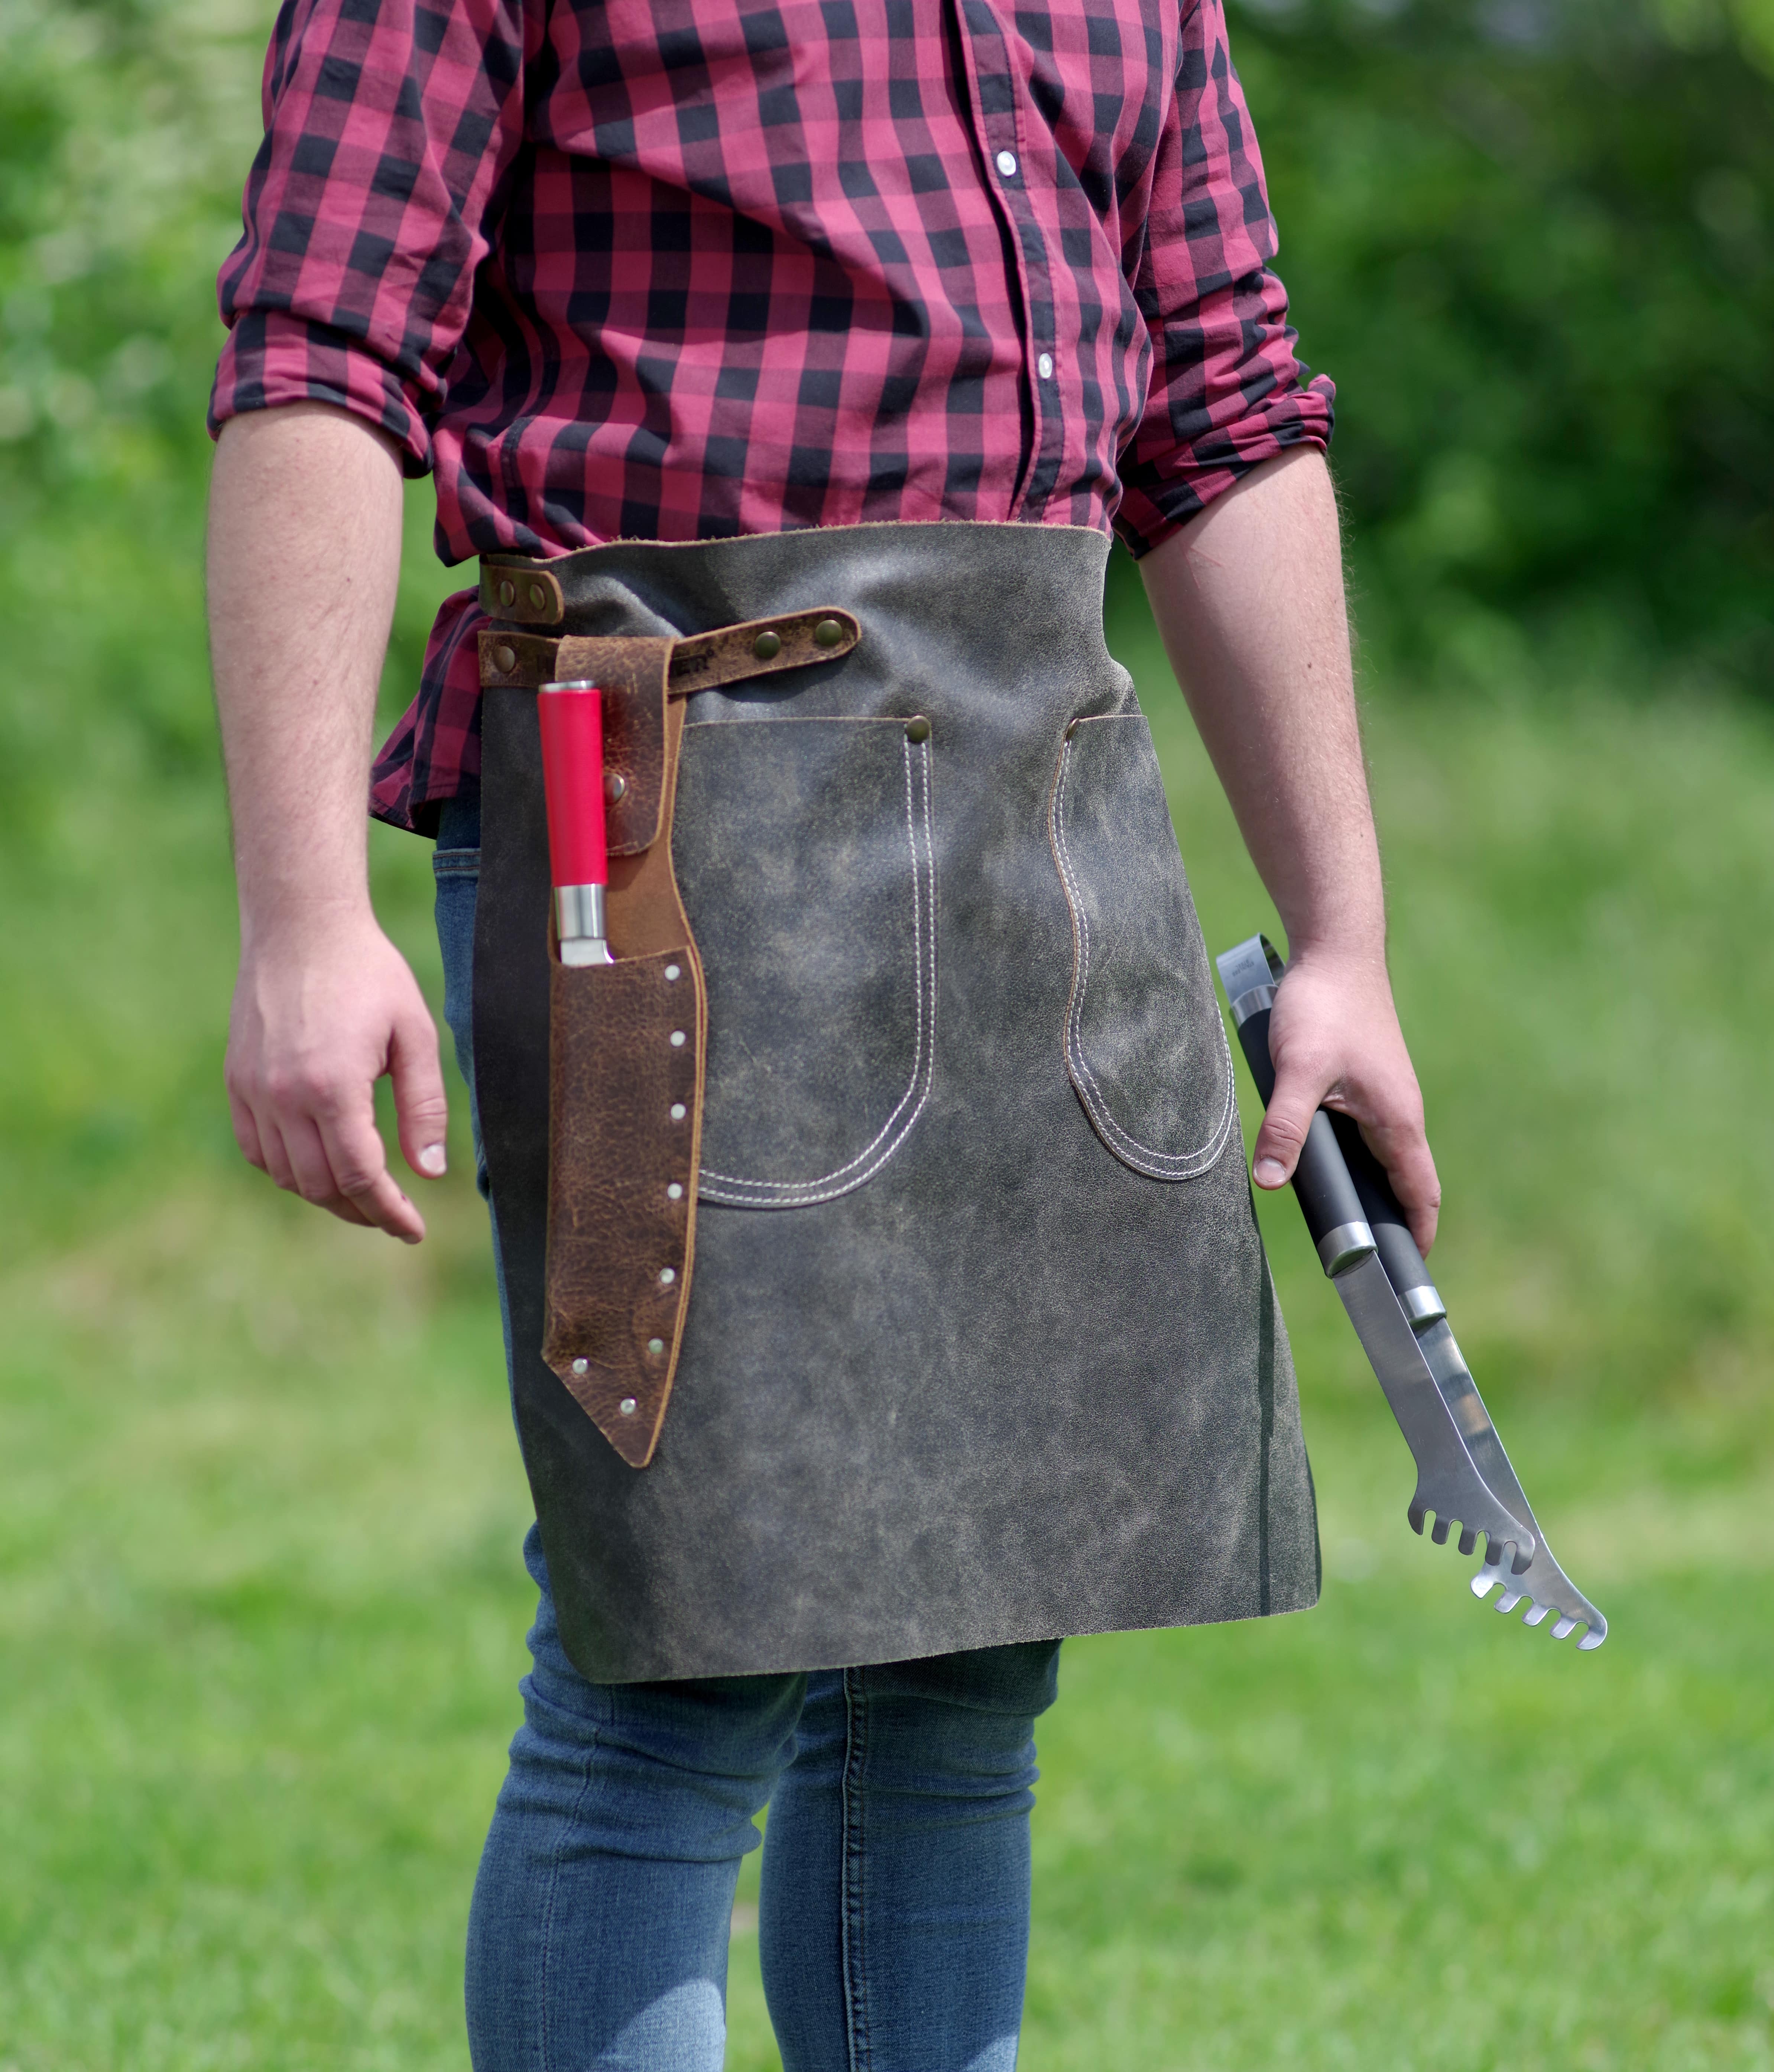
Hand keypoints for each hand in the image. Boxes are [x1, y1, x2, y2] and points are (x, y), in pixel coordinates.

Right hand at [225, 910, 448, 1241]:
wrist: (301, 929)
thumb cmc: (368, 975)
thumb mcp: (414, 1035)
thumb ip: (424, 1107)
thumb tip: (431, 1171)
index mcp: (333, 1087)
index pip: (361, 1177)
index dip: (389, 1213)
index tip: (413, 1231)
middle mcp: (284, 1096)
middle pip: (322, 1186)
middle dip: (362, 1211)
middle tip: (393, 1216)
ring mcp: (253, 1090)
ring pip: (287, 1175)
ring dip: (326, 1195)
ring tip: (362, 1194)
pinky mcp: (236, 1081)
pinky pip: (256, 1150)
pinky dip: (287, 1171)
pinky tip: (318, 1165)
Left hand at [1251, 943, 1439, 1253]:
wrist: (1335, 951)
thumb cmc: (1324, 1006)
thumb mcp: (1297, 1071)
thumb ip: (1284, 1126)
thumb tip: (1269, 1179)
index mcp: (1399, 1120)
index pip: (1420, 1193)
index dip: (1417, 1233)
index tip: (1408, 1270)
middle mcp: (1401, 1112)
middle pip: (1404, 1182)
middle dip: (1392, 1221)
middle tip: (1366, 1258)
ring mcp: (1386, 1096)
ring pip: (1384, 1156)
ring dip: (1371, 1189)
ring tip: (1344, 1223)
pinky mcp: (1367, 1081)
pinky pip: (1368, 1132)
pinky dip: (1355, 1158)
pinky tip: (1324, 1165)